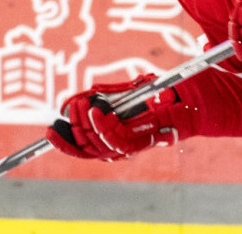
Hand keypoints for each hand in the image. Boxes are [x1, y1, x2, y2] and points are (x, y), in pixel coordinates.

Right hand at [45, 74, 182, 160]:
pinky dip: (103, 127)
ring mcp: (131, 147)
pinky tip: (96, 112)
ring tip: (81, 106)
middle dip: (72, 129)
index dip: (65, 144)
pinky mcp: (142, 144)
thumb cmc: (161, 95)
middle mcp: (120, 147)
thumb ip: (105, 96)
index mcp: (114, 139)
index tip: (50, 132)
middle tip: (70, 108)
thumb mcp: (126, 92)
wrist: (191, 99)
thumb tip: (78, 100)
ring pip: (99, 146)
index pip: (84, 149)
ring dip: (85, 125)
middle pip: (87, 149)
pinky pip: (117, 141)